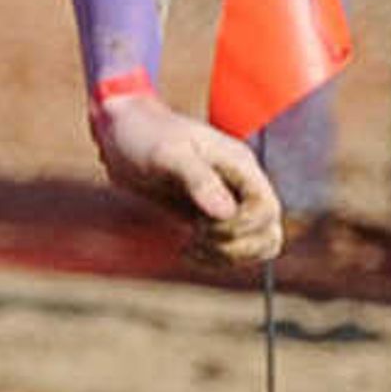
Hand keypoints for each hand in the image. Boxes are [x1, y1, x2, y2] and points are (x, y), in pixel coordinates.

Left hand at [91, 86, 283, 265]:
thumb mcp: (167, 154)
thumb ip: (198, 180)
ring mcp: (227, 201)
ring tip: (192, 248)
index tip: (203, 226)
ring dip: (228, 257)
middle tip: (197, 238)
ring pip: (256, 243)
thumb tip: (227, 213)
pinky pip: (231, 247)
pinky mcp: (208, 216)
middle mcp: (240, 185)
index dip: (241, 227)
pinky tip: (186, 251)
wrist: (121, 133)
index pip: (267, 210)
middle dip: (235, 246)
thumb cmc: (144, 136)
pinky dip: (215, 258)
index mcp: (240, 166)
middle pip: (269, 232)